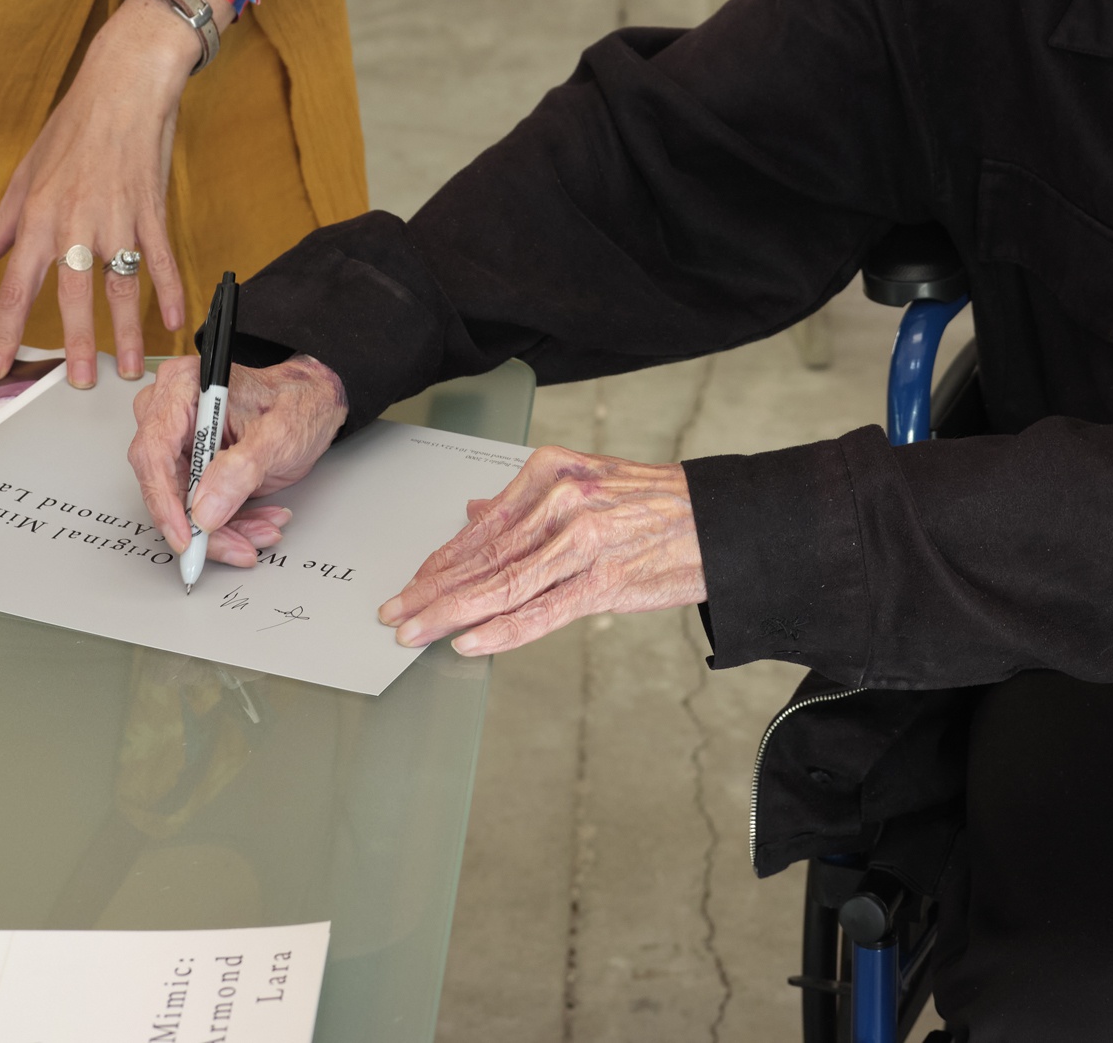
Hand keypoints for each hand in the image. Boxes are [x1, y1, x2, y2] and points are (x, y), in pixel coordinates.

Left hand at [0, 0, 197, 386]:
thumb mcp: (25, 175)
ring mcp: (117, 218)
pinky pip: (161, 259)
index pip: (16, 287)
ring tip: (130, 369)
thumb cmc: (71, 128)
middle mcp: (75, 223)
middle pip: (72, 296)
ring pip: (120, 286)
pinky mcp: (151, 209)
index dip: (5, 333)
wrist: (124, 85)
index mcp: (37, 217)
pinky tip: (171, 321)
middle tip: (76, 383)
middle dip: (74, 344)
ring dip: (125, 332)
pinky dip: (167, 291)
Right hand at [127, 352, 345, 566]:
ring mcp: (183, 443)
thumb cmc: (301, 403)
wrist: (319, 407)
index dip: (164, 498)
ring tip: (260, 533)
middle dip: (201, 523)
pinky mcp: (195, 468)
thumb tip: (205, 510)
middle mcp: (174, 413)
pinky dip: (229, 525)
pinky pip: (200, 507)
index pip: (154, 449)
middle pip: (165, 483)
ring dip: (221, 530)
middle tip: (236, 545)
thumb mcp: (279, 434)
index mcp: (184, 387)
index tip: (186, 534)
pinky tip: (257, 526)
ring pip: (183, 503)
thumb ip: (241, 470)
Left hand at [378, 446, 704, 657]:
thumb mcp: (588, 482)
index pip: (482, 526)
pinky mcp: (605, 580)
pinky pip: (543, 611)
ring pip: (503, 585)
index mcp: (553, 472)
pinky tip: (469, 641)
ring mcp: (584, 541)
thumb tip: (475, 513)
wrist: (718, 520)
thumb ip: (528, 503)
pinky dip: (502, 630)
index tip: (411, 584)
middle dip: (431, 591)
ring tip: (416, 632)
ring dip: (451, 613)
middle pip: (484, 556)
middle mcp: (564, 501)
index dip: (439, 561)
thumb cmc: (654, 505)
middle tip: (394, 613)